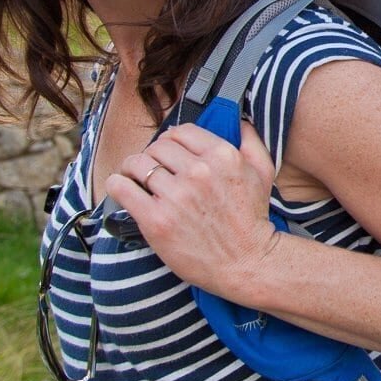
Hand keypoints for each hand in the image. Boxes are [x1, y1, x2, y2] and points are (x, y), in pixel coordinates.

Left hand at [105, 122, 279, 292]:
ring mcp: (176, 197)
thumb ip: (251, 140)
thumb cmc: (252, 218)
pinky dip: (117, 184)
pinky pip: (122, 188)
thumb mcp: (262, 172)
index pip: (180, 132)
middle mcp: (198, 172)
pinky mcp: (156, 220)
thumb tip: (238, 119)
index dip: (172, 140)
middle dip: (153, 155)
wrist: (246, 261)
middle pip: (157, 146)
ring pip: (137, 163)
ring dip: (133, 168)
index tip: (169, 152)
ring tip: (136, 178)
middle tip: (154, 168)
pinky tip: (123, 188)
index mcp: (222, 156)